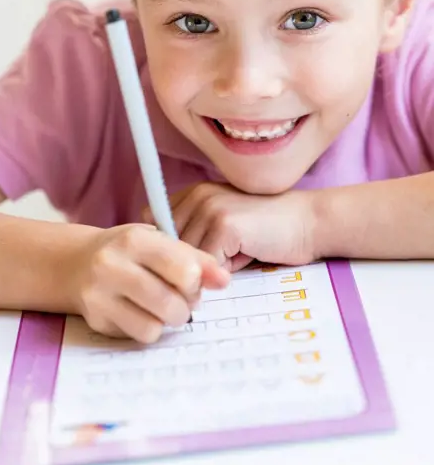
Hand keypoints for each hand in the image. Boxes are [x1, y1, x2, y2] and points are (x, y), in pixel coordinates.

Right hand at [73, 223, 229, 342]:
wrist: (77, 262)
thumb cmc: (130, 252)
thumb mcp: (161, 243)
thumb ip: (196, 258)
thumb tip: (223, 281)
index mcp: (135, 239)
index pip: (183, 268)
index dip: (196, 281)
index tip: (192, 280)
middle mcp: (112, 264)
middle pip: (171, 302)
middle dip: (186, 305)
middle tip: (181, 297)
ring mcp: (99, 294)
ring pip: (156, 325)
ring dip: (168, 320)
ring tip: (163, 306)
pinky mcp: (96, 319)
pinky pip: (140, 335)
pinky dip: (150, 328)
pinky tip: (143, 313)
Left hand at [147, 183, 317, 271]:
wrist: (309, 223)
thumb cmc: (269, 231)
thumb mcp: (225, 228)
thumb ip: (196, 237)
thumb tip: (162, 267)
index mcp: (194, 193)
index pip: (155, 228)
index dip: (169, 251)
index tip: (189, 262)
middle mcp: (198, 195)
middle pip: (168, 247)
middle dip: (188, 264)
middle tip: (219, 266)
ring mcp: (210, 207)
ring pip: (186, 258)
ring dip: (207, 269)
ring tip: (237, 256)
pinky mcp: (225, 224)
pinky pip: (206, 263)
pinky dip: (223, 271)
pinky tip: (247, 255)